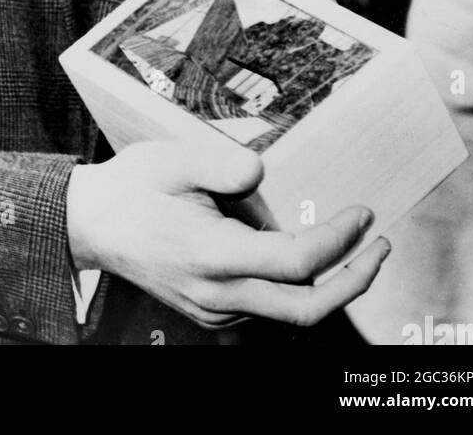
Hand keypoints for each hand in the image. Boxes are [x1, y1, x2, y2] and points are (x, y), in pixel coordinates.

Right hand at [66, 140, 388, 327]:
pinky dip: (294, 283)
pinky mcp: (212, 312)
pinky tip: (297, 248)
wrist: (91, 224)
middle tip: (381, 247)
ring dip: (327, 282)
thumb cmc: (134, 186)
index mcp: (209, 254)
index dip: (339, 241)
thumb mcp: (173, 158)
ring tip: (349, 239)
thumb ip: (222, 164)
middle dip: (354, 282)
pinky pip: (267, 307)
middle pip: (305, 310)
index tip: (362, 213)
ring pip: (289, 313)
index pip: (295, 262)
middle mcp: (216, 294)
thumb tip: (263, 175)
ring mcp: (213, 310)